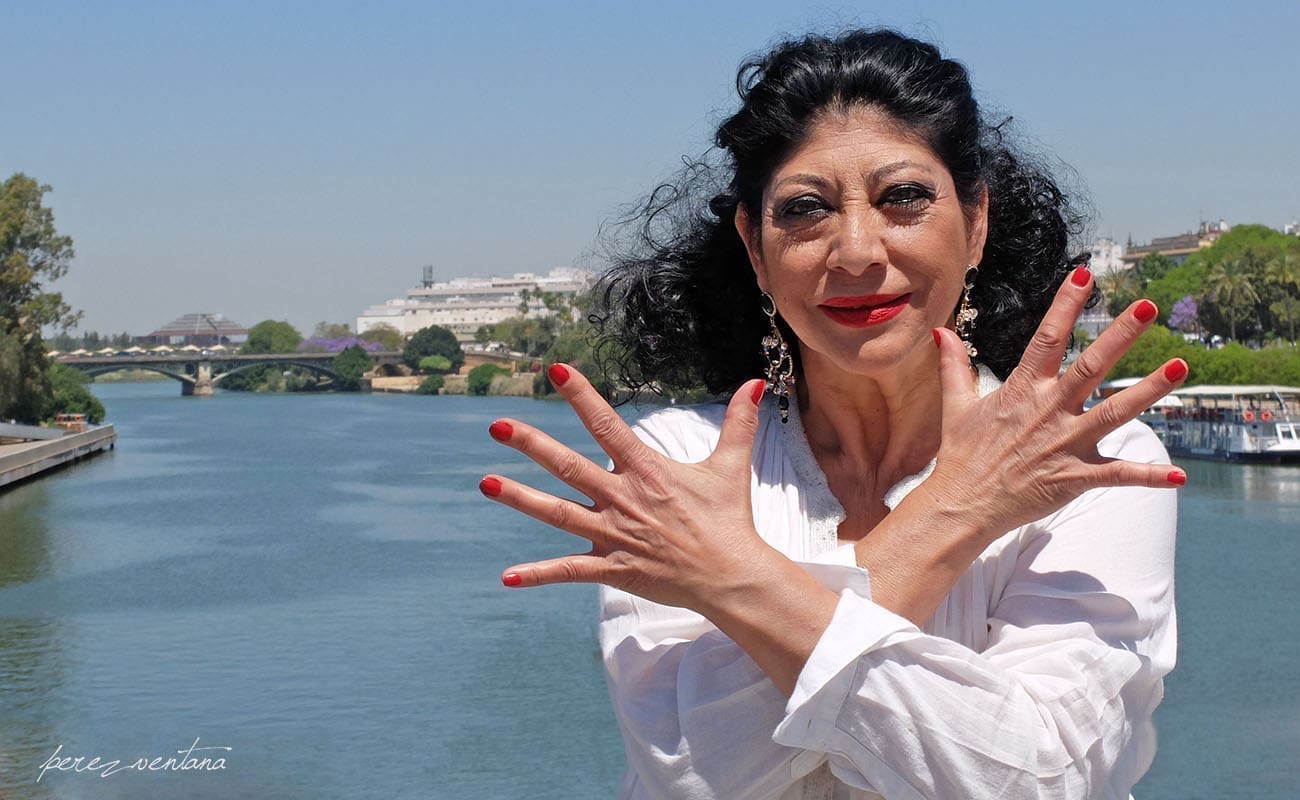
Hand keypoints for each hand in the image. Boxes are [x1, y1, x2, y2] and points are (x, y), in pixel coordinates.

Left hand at [480, 366, 775, 611]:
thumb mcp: (731, 467)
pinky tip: (506, 577)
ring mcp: (613, 534)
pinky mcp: (612, 568)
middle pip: (568, 466)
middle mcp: (623, 498)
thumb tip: (755, 383)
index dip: (580, 395)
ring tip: (485, 483)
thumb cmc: (729, 520)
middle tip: (496, 424)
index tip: (553, 369)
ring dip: (519, 498)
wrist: (732, 576)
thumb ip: (738, 423)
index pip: (606, 425)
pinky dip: (537, 575)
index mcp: (646, 470)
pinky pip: (568, 570)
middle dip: (531, 444)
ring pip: (557, 513)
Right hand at [927, 266, 1186, 540]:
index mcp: (1022, 390)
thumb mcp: (955, 405)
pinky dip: (1147, 476)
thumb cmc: (961, 455)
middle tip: (1149, 306)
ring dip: (1148, 390)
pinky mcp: (1074, 476)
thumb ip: (954, 366)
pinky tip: (1179, 475)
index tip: (1085, 274)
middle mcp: (1048, 411)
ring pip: (1115, 412)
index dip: (1066, 304)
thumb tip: (942, 333)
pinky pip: (1116, 475)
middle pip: (1091, 366)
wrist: (961, 505)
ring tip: (1180, 367)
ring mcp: (1064, 443)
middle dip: (1121, 334)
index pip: (1047, 338)